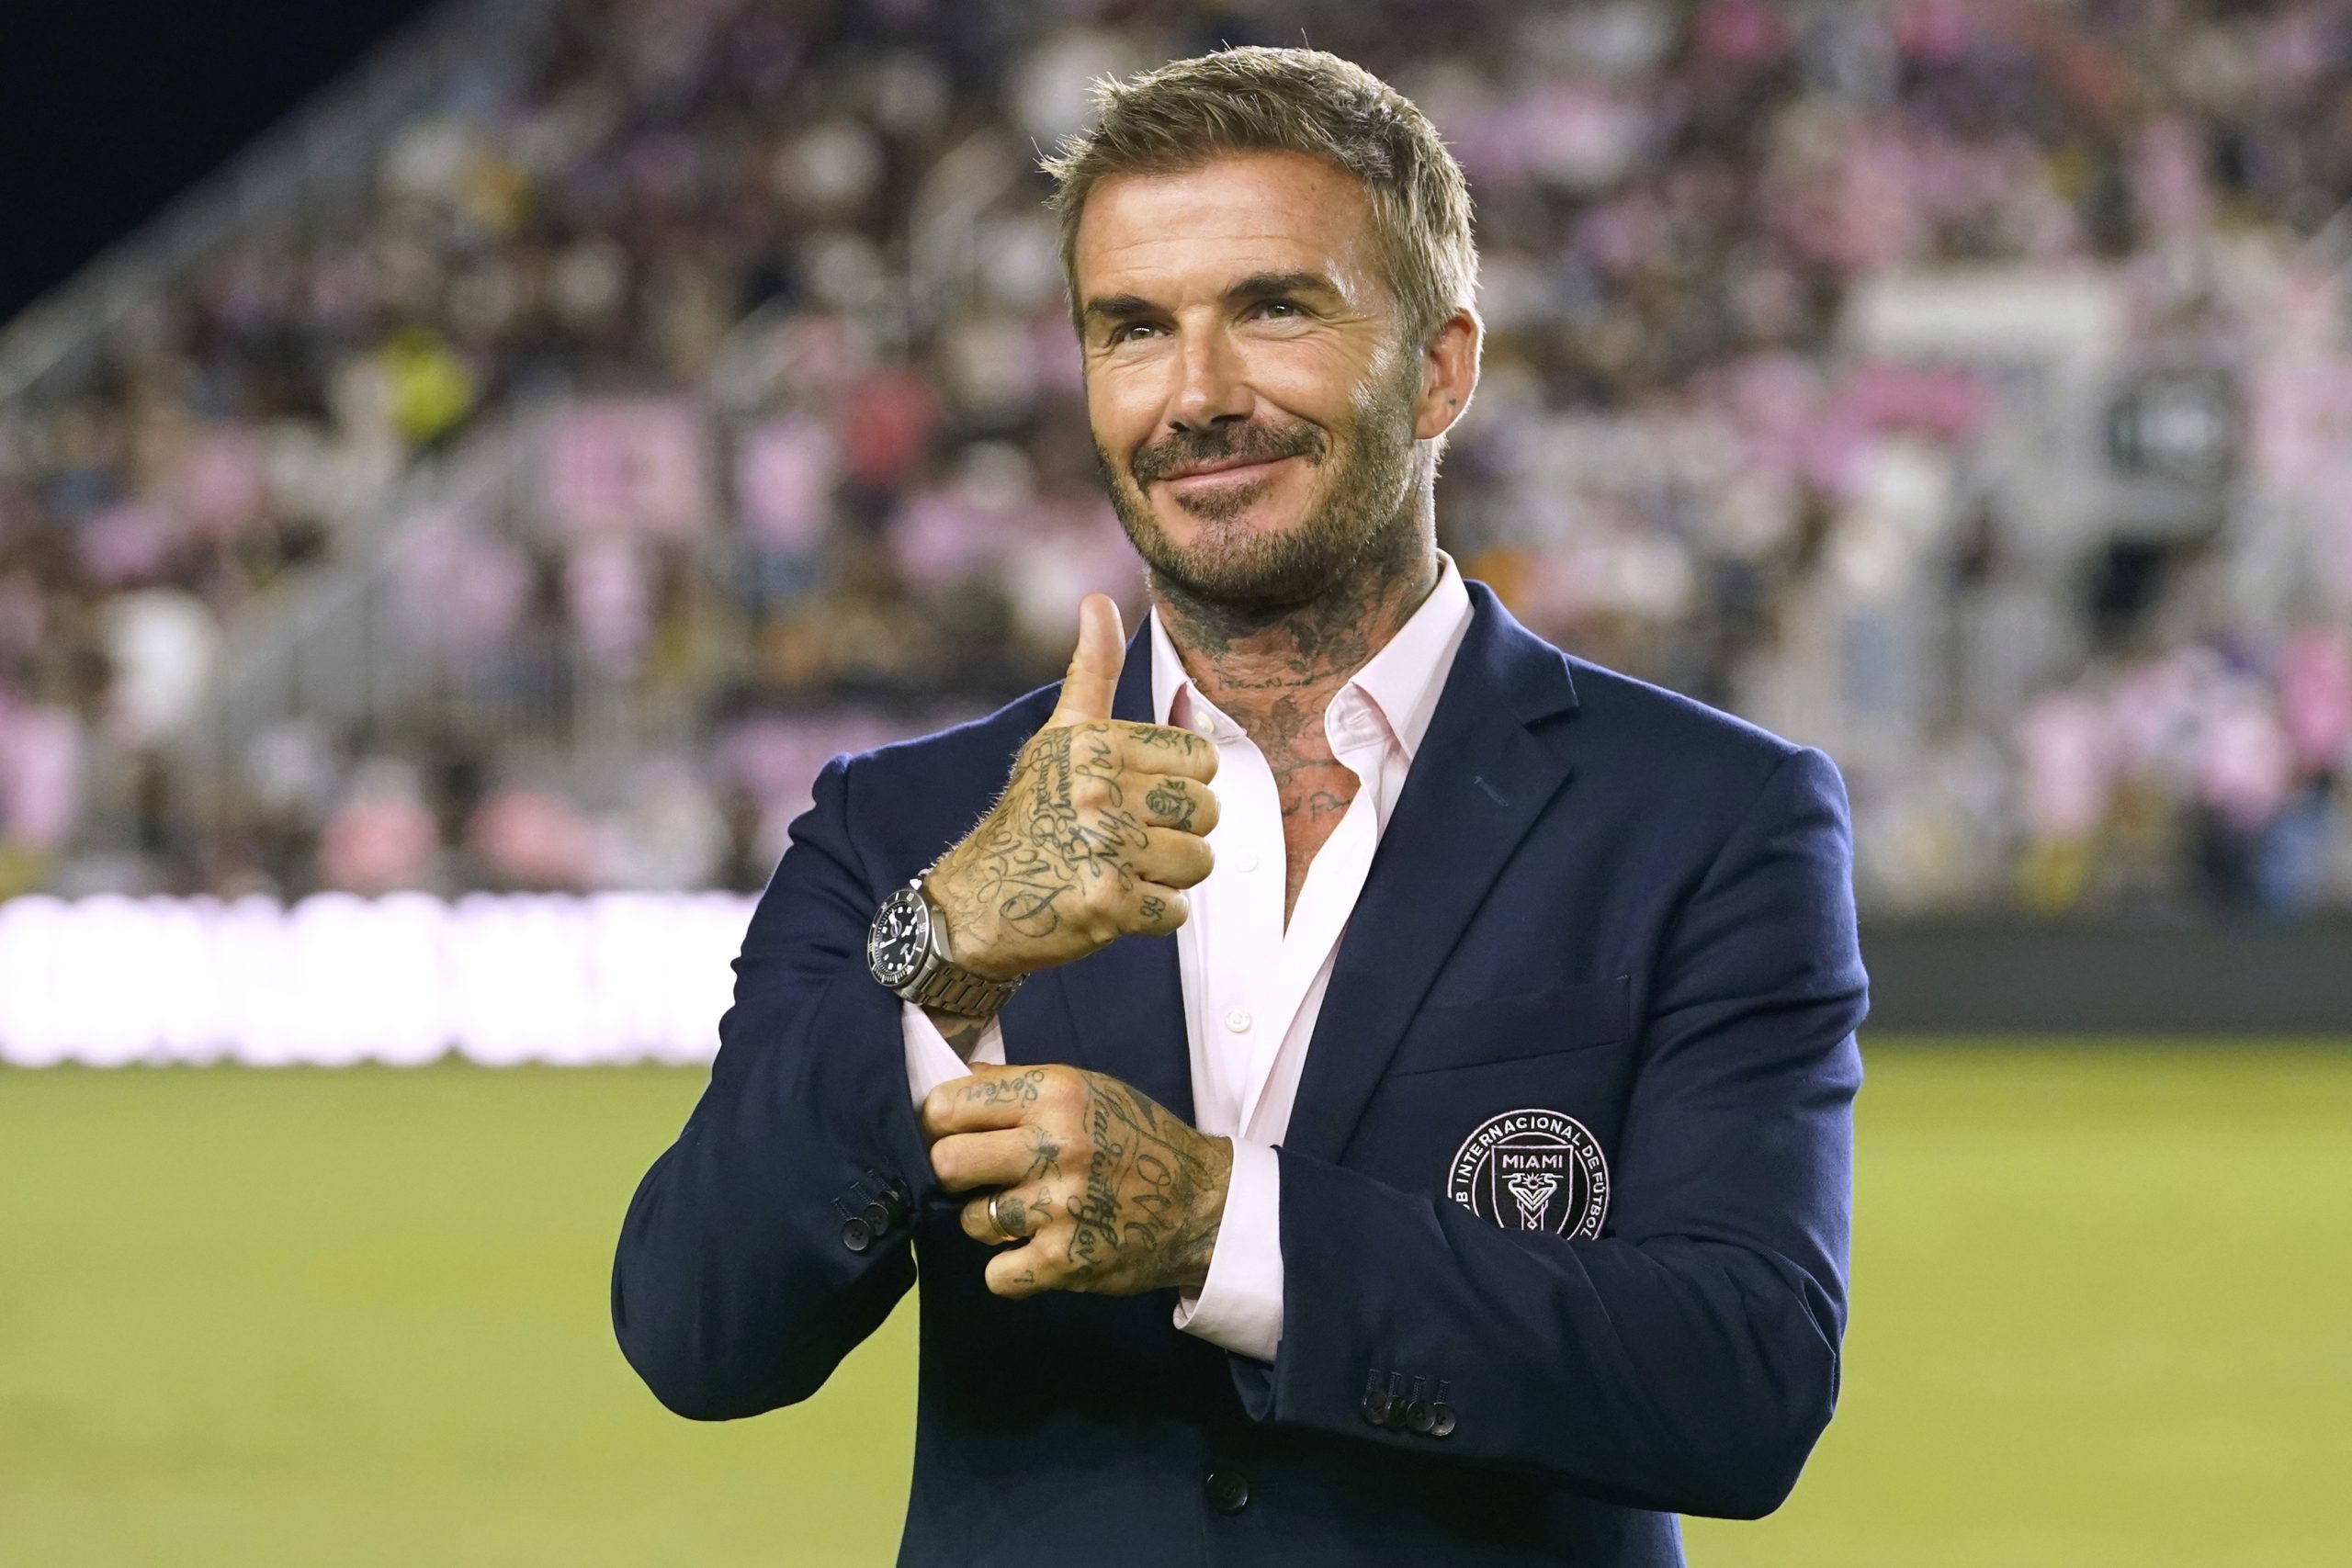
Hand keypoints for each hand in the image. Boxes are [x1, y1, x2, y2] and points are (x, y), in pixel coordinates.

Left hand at [921, 1062, 1232, 1298]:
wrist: (1201, 1203)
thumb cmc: (1137, 1138)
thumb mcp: (1088, 1090)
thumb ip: (1021, 1086)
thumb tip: (955, 1081)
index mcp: (1055, 1093)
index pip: (948, 1105)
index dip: (937, 1123)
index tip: (948, 1135)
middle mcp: (1055, 1145)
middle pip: (945, 1163)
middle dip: (953, 1174)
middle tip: (977, 1179)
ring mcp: (1060, 1206)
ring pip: (971, 1221)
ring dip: (989, 1223)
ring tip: (1023, 1215)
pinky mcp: (1066, 1261)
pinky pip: (997, 1275)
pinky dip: (1011, 1269)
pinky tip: (1035, 1252)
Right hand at [924, 594, 1219, 979]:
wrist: (976, 903)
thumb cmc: (1030, 817)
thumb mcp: (1058, 737)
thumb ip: (1094, 674)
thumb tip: (1098, 604)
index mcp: (1095, 744)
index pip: (1201, 757)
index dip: (1181, 783)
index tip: (1141, 796)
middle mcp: (1098, 789)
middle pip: (1206, 810)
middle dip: (1177, 832)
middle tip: (1129, 840)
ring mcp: (1104, 846)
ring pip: (1198, 861)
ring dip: (1168, 876)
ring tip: (1123, 869)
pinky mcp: (1109, 902)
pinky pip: (1177, 909)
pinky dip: (1152, 916)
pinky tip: (1113, 902)